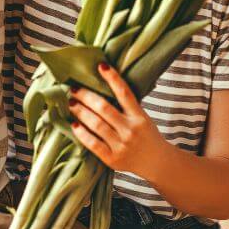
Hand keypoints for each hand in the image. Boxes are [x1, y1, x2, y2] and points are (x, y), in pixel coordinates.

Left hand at [68, 63, 165, 177]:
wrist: (157, 163)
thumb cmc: (146, 136)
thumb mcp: (142, 117)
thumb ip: (127, 106)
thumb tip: (102, 86)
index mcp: (139, 117)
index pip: (125, 93)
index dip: (113, 78)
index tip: (100, 66)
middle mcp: (130, 130)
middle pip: (104, 108)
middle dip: (86, 96)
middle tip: (74, 89)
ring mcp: (121, 145)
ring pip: (96, 124)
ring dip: (81, 112)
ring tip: (71, 103)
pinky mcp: (113, 159)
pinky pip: (93, 144)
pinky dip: (81, 133)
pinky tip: (74, 124)